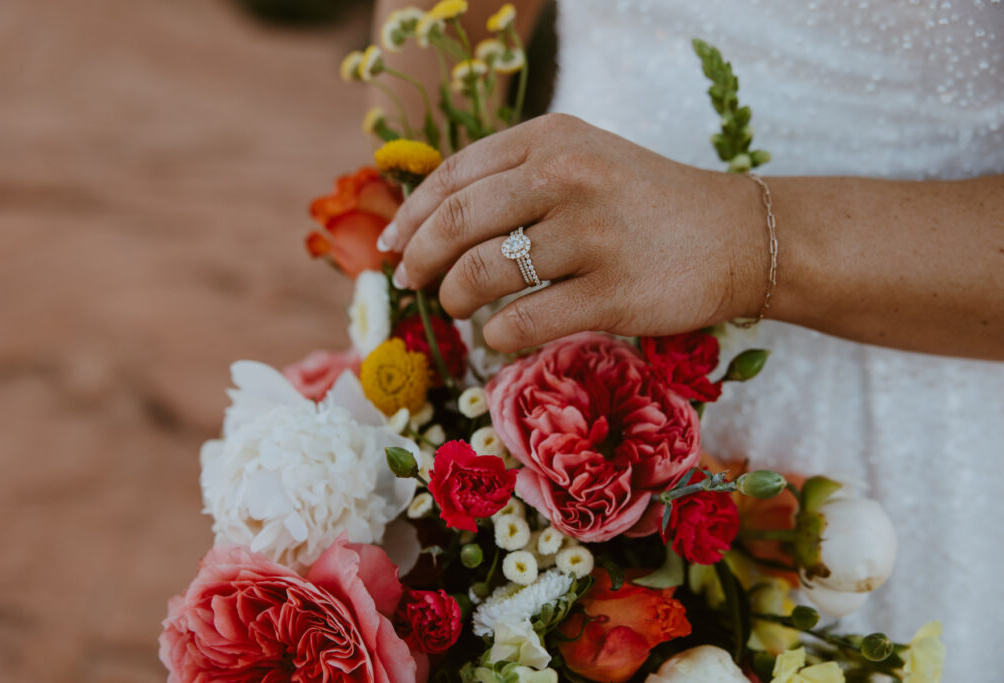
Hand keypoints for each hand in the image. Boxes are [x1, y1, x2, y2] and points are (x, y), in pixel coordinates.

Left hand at [381, 114, 768, 351]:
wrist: (737, 235)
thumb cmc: (646, 203)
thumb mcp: (583, 159)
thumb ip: (515, 176)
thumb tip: (431, 220)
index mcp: (551, 140)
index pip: (454, 176)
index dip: (411, 216)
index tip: (392, 246)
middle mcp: (566, 177)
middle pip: (458, 224)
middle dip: (419, 260)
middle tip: (412, 284)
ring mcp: (591, 234)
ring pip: (483, 274)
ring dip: (456, 299)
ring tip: (460, 308)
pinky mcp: (613, 292)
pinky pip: (524, 321)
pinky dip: (498, 335)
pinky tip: (500, 335)